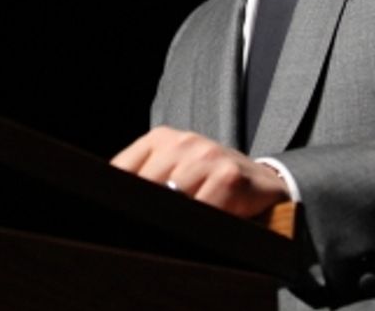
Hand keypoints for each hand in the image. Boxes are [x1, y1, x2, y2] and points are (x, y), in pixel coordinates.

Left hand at [111, 126, 290, 217]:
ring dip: (171, 224)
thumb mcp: (175, 173)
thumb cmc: (211, 184)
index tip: (116, 220)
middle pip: (144, 188)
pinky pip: (201, 211)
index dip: (116, 200)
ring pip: (171, 201)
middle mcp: (182, 142)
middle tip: (146, 235)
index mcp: (160, 139)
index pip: (121, 170)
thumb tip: (109, 210)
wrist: (264, 183)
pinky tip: (203, 232)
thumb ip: (146, 183)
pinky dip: (198, 228)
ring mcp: (206, 156)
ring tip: (176, 235)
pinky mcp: (229, 176)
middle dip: (142, 215)